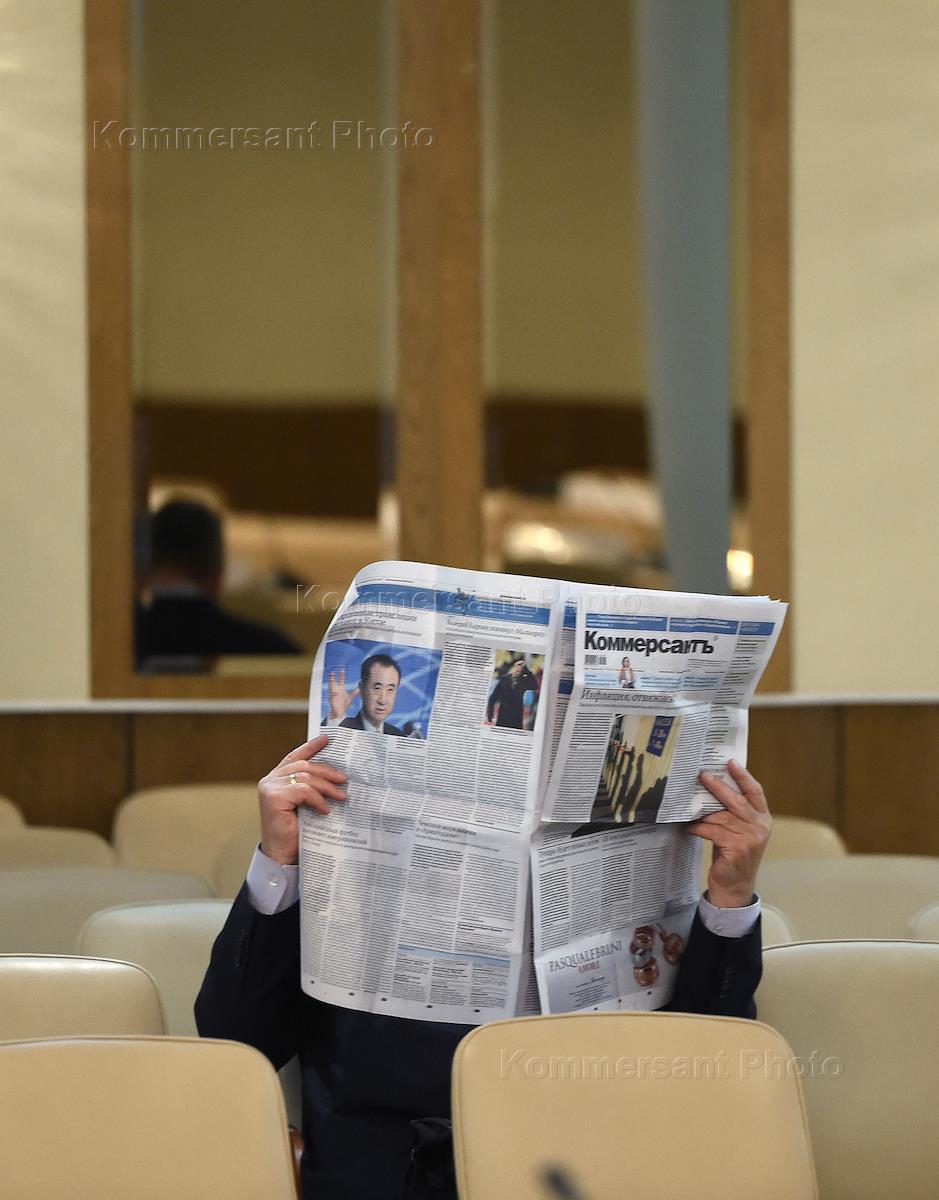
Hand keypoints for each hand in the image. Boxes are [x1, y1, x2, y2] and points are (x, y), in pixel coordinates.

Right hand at [258, 734, 347, 864]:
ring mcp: (269, 787)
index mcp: (277, 779)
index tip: (327, 739)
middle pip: (304, 766)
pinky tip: (325, 810)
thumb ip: (311, 788)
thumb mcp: (305, 804)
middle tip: (344, 779)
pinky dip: (317, 799)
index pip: (295, 756)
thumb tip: (336, 775)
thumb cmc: (296, 832)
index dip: (310, 746)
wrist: (283, 856)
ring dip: (326, 787)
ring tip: (341, 796)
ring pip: (305, 777)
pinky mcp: (272, 797)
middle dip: (327, 771)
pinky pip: (303, 790)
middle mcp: (270, 780)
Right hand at [327, 669, 358, 721]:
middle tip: (333, 671)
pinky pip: (332, 695)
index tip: (342, 669)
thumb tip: (359, 688)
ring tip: (331, 677)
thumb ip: (354, 693)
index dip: (341, 675)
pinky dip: (333, 693)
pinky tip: (334, 691)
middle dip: (333, 677)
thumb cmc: (343, 706)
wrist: (339, 713)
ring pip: (331, 686)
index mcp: (341, 689)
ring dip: (331, 682)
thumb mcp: (350, 698)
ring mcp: (333, 694)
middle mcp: (337, 690)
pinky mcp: (332, 699)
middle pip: (334, 682)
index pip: (341, 680)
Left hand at [689, 759, 771, 907]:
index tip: (730, 762)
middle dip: (718, 786)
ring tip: (687, 805)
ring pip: (721, 816)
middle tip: (702, 775)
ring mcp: (750, 838)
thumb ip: (733, 812)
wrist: (735, 886)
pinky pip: (712, 831)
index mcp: (763, 819)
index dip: (744, 776)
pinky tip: (688, 827)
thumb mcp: (739, 830)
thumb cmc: (733, 854)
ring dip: (702, 811)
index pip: (755, 792)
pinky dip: (698, 827)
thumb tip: (711, 787)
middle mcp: (760, 827)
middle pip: (737, 800)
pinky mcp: (737, 849)